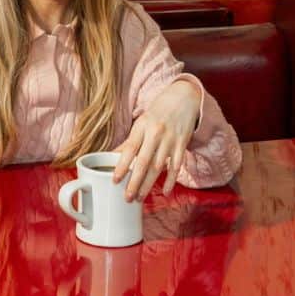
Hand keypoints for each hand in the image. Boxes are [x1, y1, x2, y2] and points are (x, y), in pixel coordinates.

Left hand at [112, 81, 199, 201]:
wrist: (183, 97)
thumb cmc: (158, 112)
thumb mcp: (141, 122)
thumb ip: (130, 141)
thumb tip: (110, 156)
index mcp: (141, 126)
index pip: (129, 149)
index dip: (121, 166)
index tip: (115, 180)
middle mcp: (155, 133)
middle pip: (143, 162)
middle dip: (134, 182)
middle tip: (127, 197)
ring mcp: (170, 140)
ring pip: (158, 167)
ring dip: (149, 185)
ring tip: (140, 197)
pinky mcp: (182, 144)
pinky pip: (176, 166)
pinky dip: (171, 180)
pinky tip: (166, 192)